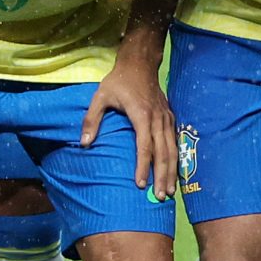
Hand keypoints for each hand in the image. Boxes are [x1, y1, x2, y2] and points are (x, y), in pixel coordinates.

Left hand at [85, 50, 179, 199]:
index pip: (144, 145)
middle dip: (162, 176)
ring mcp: (166, 118)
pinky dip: (176, 159)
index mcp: (141, 114)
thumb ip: (92, 120)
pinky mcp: (170, 117)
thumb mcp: (100, 96)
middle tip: (160, 196)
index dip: (142, 166)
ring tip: (169, 191)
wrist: (140, 63)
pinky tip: (174, 173)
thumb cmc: (118, 81)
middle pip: (163, 152)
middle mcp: (157, 119)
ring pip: (173, 149)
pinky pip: (175, 142)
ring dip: (172, 171)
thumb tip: (84, 144)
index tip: (140, 184)